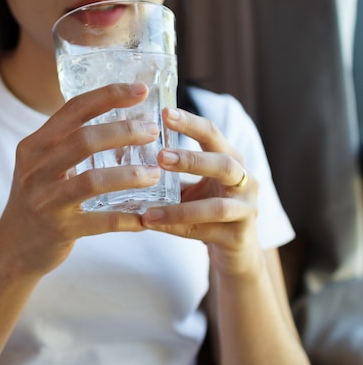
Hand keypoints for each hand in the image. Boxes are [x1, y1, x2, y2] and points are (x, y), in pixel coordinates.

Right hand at [0, 83, 158, 276]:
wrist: (12, 247)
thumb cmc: (38, 200)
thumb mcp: (41, 165)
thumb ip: (68, 144)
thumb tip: (121, 120)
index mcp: (34, 146)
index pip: (73, 110)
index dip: (108, 96)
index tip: (139, 89)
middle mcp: (36, 170)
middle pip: (84, 140)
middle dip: (124, 132)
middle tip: (151, 131)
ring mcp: (46, 200)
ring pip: (93, 180)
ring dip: (130, 175)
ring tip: (155, 173)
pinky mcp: (59, 229)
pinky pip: (101, 221)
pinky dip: (127, 219)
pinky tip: (146, 217)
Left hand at [142, 107, 261, 276]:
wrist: (235, 252)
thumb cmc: (205, 212)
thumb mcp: (186, 186)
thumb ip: (164, 171)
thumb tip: (118, 149)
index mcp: (230, 159)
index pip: (212, 134)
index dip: (190, 122)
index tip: (164, 112)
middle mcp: (245, 180)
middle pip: (224, 163)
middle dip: (191, 159)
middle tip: (160, 156)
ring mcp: (246, 210)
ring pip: (217, 207)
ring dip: (181, 209)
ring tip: (149, 210)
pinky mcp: (239, 237)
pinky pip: (206, 233)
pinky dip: (178, 229)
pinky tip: (154, 226)